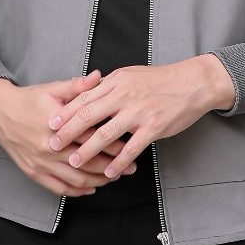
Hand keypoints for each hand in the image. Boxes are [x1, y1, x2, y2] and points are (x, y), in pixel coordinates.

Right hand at [0, 72, 136, 196]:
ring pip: (75, 179)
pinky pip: (58, 188)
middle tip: (130, 167)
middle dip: (112, 167)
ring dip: (98, 180)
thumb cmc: (29, 99)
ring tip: (114, 177)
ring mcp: (41, 163)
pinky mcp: (33, 173)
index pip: (91, 138)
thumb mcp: (53, 88)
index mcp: (57, 126)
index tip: (130, 147)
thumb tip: (99, 76)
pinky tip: (90, 188)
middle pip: (87, 163)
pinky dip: (76, 191)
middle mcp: (49, 148)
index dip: (113, 144)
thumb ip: (78, 86)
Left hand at [46, 55, 235, 179]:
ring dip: (88, 150)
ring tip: (75, 161)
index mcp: (117, 82)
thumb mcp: (131, 74)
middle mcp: (124, 95)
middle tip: (53, 145)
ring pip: (107, 134)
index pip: (84, 97)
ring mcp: (139, 112)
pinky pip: (131, 147)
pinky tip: (109, 171)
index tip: (51, 123)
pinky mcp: (154, 127)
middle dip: (68, 132)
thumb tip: (88, 91)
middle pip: (89, 115)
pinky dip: (118, 161)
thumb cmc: (161, 79)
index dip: (66, 112)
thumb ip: (109, 84)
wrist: (192, 82)